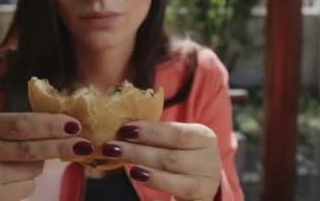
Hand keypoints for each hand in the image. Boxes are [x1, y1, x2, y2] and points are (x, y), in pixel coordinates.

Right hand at [0, 112, 92, 200]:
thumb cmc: (8, 149)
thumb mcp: (15, 133)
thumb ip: (38, 126)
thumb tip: (76, 126)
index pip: (22, 123)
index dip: (50, 124)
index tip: (75, 125)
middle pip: (28, 148)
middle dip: (59, 146)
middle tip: (84, 145)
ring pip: (31, 169)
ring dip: (42, 166)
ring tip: (34, 161)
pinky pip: (27, 187)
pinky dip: (31, 182)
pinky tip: (18, 178)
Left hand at [102, 121, 221, 200]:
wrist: (200, 184)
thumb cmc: (182, 157)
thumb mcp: (175, 143)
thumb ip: (154, 134)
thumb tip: (121, 127)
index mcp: (203, 136)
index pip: (176, 132)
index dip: (149, 131)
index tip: (124, 129)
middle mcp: (208, 157)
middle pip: (170, 153)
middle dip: (137, 148)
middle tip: (111, 145)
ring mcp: (205, 179)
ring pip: (170, 169)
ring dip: (140, 162)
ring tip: (118, 156)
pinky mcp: (199, 195)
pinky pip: (174, 188)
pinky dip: (154, 180)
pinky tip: (137, 174)